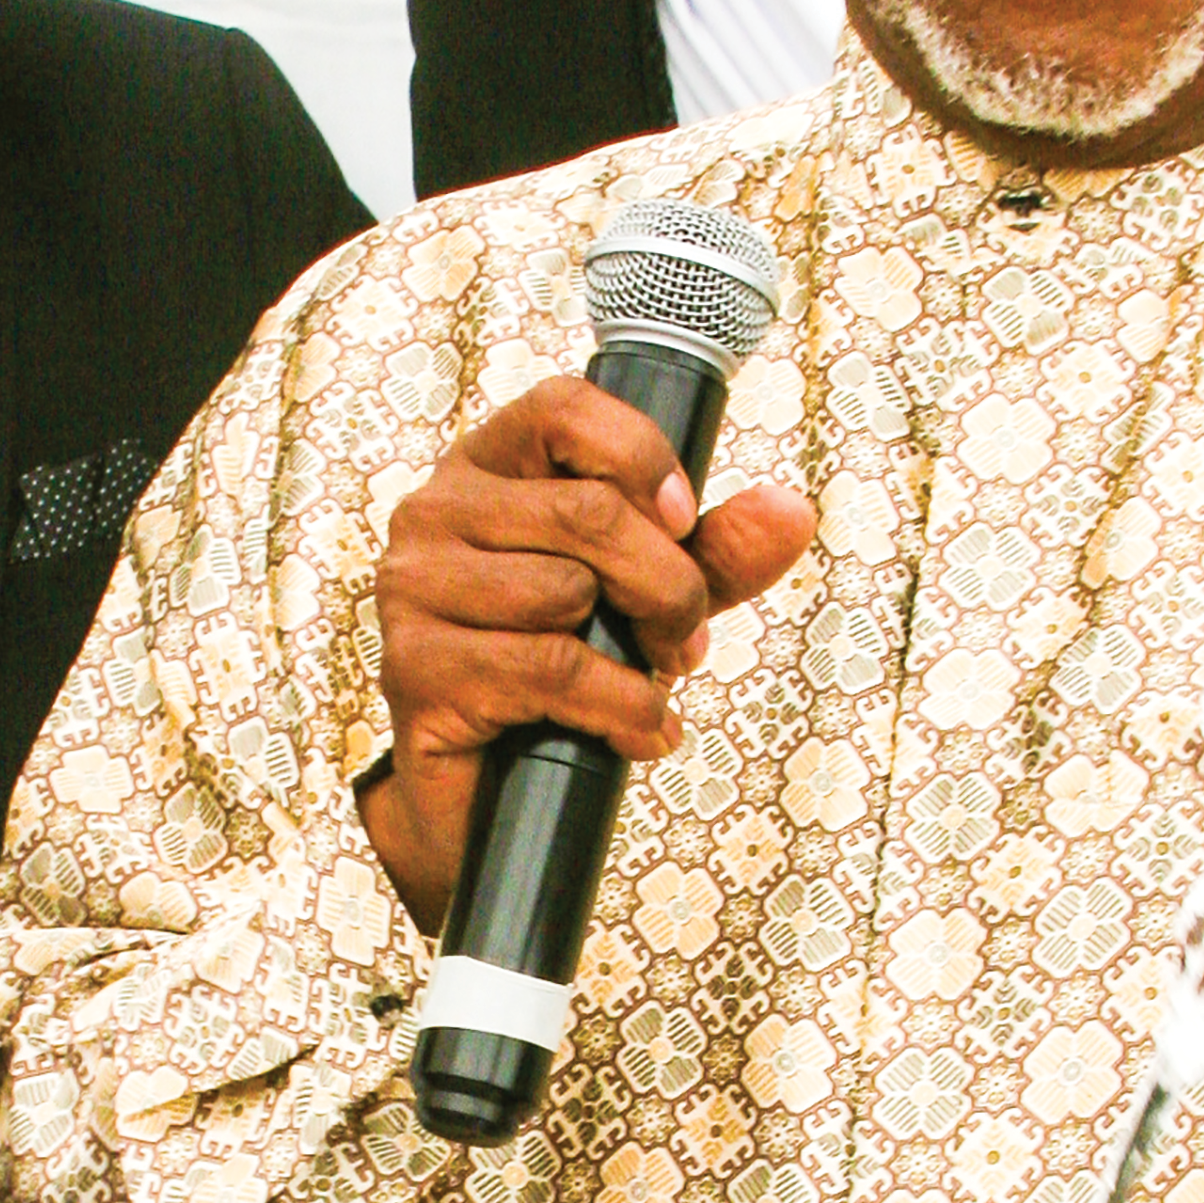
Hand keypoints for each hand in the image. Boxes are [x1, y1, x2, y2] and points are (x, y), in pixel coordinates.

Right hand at [360, 379, 813, 930]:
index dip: (641, 458)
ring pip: (569, 593)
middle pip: (588, 512)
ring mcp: (413, 590)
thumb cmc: (558, 672)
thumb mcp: (651, 597)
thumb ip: (715, 553)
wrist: (488, 793)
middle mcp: (434, 511)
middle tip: (684, 639)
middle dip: (669, 585)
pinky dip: (619, 709)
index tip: (682, 522)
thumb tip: (790, 512)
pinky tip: (632, 731)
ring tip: (642, 688)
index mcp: (487, 467)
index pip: (564, 408)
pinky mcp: (417, 669)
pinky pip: (550, 671)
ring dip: (638, 660)